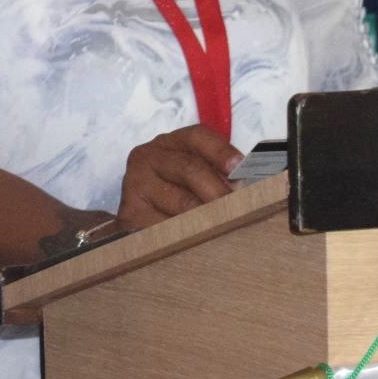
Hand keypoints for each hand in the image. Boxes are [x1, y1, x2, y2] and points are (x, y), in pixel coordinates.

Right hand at [116, 125, 243, 229]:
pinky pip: (166, 226)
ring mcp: (135, 183)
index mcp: (169, 143)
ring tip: (228, 227)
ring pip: (182, 203)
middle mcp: (148, 157)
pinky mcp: (130, 213)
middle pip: (191, 169)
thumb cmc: (175, 193)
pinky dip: (188, 235)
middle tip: (242, 208)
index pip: (197, 137)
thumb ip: (218, 174)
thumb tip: (247, 187)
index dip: (221, 151)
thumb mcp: (195, 174)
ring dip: (209, 216)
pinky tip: (202, 241)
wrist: (138, 217)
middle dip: (220, 190)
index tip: (240, 168)